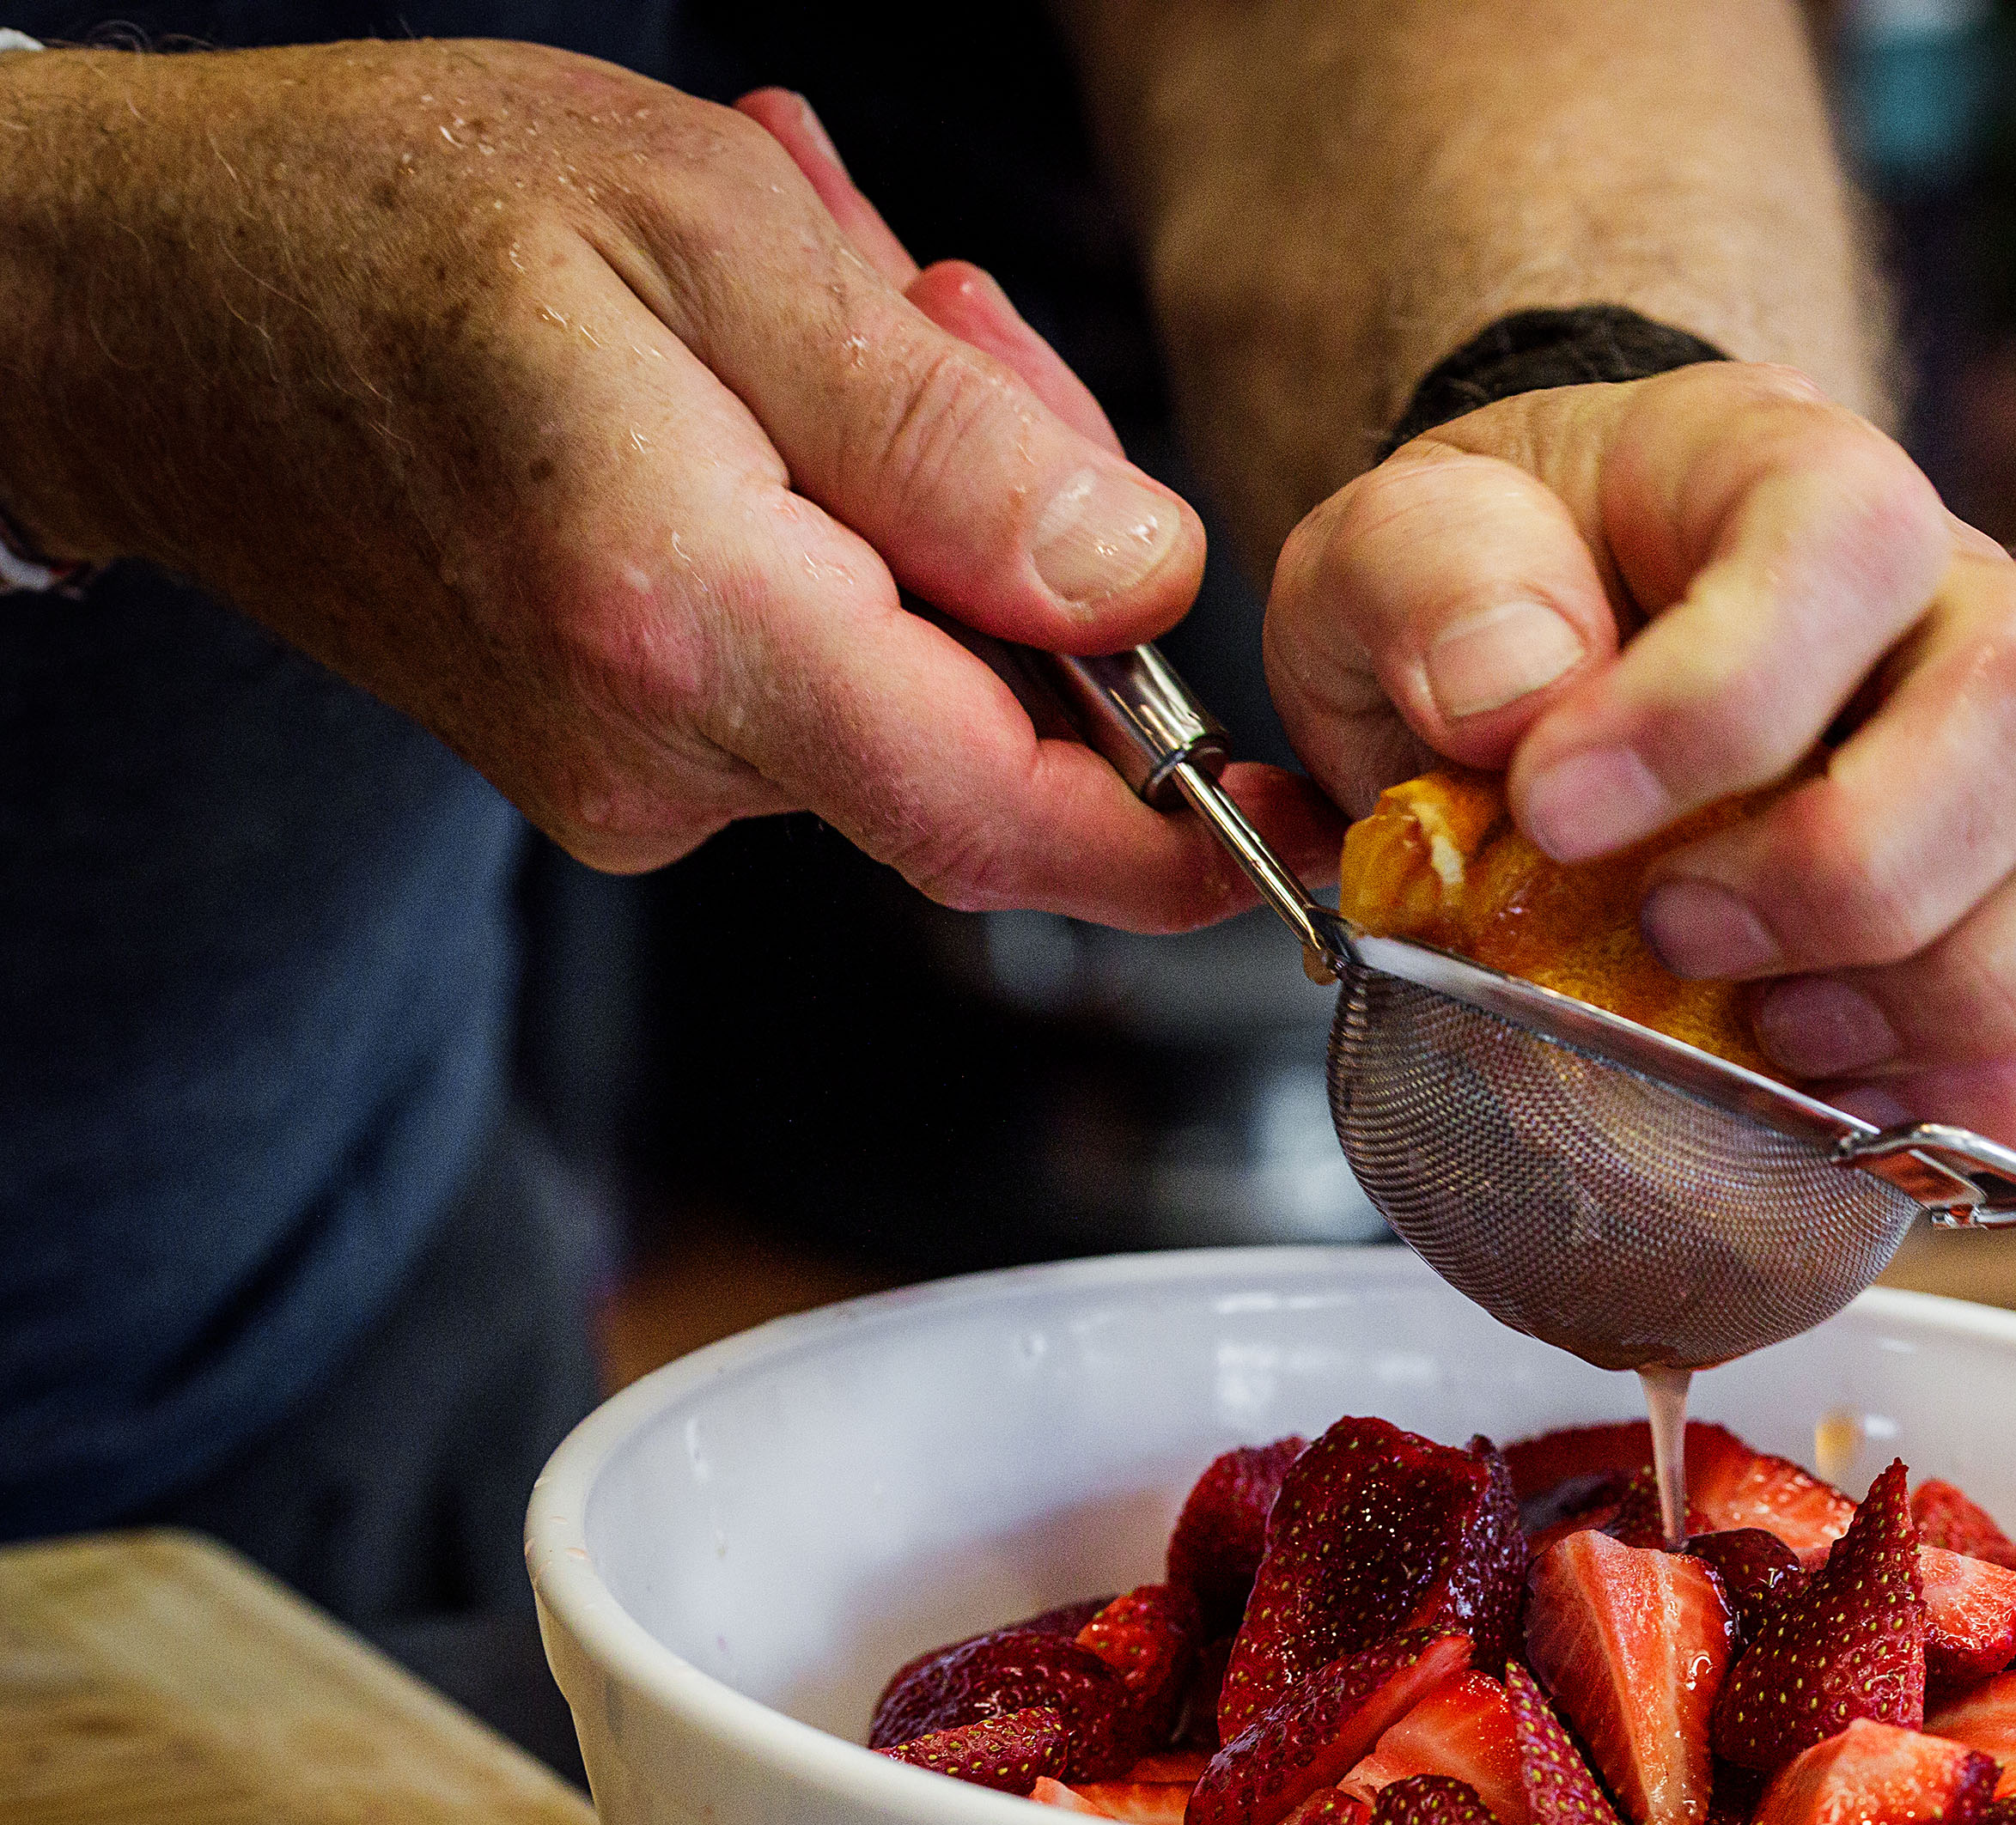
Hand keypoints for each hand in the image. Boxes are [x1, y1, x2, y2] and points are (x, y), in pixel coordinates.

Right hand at [0, 40, 1336, 924]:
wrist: (152, 297)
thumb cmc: (395, 218)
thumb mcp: (716, 235)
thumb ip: (948, 436)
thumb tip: (1138, 582)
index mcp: (681, 623)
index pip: (993, 815)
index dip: (1173, 842)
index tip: (1289, 833)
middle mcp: (657, 753)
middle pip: (984, 731)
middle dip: (1033, 540)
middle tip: (943, 313)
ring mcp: (631, 776)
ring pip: (910, 686)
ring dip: (931, 509)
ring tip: (812, 321)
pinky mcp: (620, 756)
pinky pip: (820, 671)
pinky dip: (846, 539)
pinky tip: (757, 401)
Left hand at [1261, 365, 2015, 1145]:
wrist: (1572, 667)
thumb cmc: (1508, 615)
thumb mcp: (1389, 559)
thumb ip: (1425, 584)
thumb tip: (1513, 695)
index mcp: (1791, 474)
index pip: (1853, 534)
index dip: (1716, 700)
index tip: (1555, 809)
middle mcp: (1973, 594)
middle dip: (1856, 871)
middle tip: (1680, 936)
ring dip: (1961, 993)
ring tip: (1780, 1035)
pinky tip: (1868, 1094)